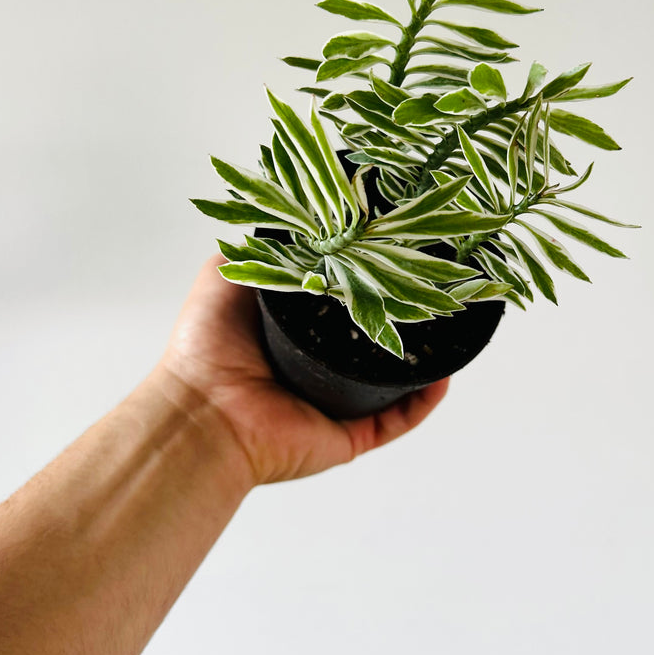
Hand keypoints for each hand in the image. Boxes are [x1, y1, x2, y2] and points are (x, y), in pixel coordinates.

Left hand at [151, 254, 448, 485]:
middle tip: (431, 287)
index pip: (343, 303)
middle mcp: (316, 369)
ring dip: (424, 358)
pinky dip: (424, 400)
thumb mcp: (227, 275)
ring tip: (450, 327)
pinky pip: (397, 420)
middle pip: (373, 339)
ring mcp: (336, 404)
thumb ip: (259, 249)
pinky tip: (444, 375)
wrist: (203, 413)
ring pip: (394, 381)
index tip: (396, 254)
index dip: (369, 280)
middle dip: (403, 316)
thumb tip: (292, 218)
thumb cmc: (204, 348)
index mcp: (292, 334)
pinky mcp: (348, 436)